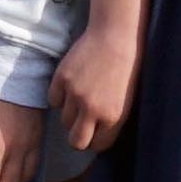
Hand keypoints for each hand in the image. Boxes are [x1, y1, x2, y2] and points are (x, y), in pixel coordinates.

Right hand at [45, 20, 135, 168]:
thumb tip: (95, 136)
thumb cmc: (127, 68)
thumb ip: (111, 120)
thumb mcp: (126, 100)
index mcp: (113, 117)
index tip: (96, 131)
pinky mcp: (61, 79)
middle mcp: (92, 109)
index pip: (97, 146)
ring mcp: (74, 94)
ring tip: (80, 97)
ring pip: (63, 120)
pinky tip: (70, 85)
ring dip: (70, 113)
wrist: (116, 36)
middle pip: (76, 142)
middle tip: (81, 124)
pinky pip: (53, 100)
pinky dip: (59, 96)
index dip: (95, 140)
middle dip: (78, 136)